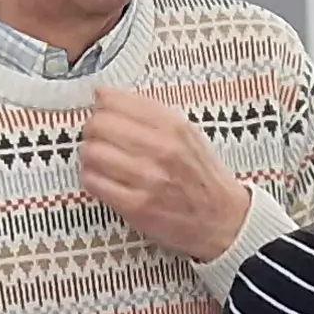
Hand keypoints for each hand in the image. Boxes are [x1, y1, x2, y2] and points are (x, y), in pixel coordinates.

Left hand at [81, 87, 252, 262]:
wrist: (223, 219)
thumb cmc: (201, 177)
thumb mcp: (187, 134)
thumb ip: (149, 113)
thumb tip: (103, 94)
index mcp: (173, 126)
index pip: (115, 100)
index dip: (100, 105)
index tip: (101, 112)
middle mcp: (161, 149)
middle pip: (99, 125)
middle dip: (92, 130)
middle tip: (98, 138)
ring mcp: (148, 178)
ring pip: (92, 153)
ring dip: (90, 156)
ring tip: (101, 161)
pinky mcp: (136, 205)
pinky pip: (93, 182)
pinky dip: (92, 178)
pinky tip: (103, 179)